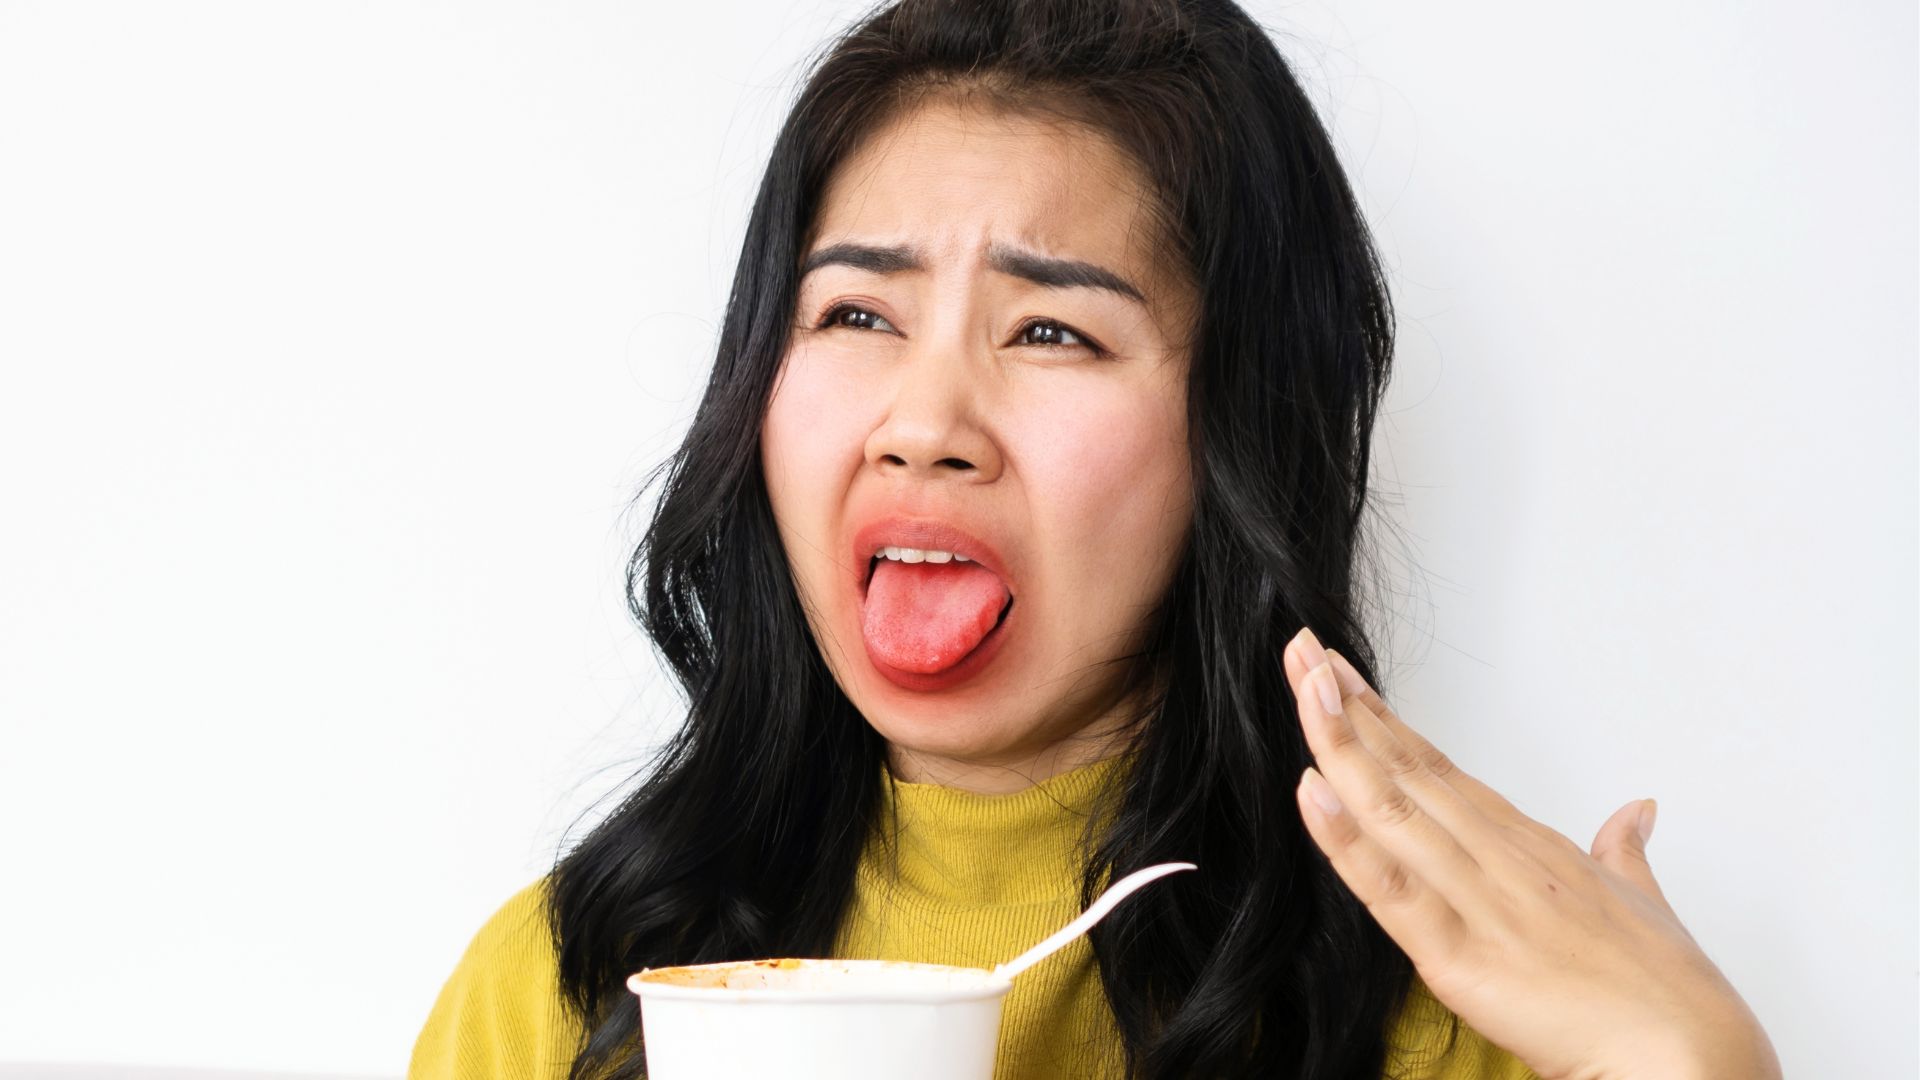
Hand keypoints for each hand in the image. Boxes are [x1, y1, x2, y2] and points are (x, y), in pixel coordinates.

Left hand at [1283, 627, 1779, 1079]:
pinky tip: (1312, 792)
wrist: (1696, 1059)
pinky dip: (1348, 842)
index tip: (1339, 674)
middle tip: (1302, 651)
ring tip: (1306, 688)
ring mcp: (1480, 903)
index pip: (1436, 767)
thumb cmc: (1671, 990)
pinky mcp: (1462, 960)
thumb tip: (1636, 811)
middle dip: (1348, 710)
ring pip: (1393, 813)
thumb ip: (1624, 850)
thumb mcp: (1642, 901)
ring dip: (1341, 748)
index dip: (1382, 721)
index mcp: (1528, 845)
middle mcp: (1499, 859)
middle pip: (1407, 771)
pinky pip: (1392, 893)